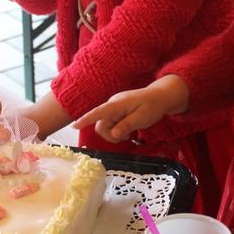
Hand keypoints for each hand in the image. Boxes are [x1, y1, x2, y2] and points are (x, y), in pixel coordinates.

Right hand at [72, 75, 188, 142]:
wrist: (160, 96)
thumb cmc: (152, 106)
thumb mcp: (142, 118)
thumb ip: (127, 125)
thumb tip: (113, 134)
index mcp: (117, 104)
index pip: (98, 112)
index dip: (86, 119)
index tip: (74, 126)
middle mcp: (112, 104)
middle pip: (100, 124)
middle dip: (110, 135)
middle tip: (127, 137)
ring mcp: (113, 107)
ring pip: (105, 126)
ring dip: (114, 133)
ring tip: (129, 132)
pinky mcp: (116, 111)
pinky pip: (110, 123)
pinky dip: (117, 130)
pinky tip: (128, 129)